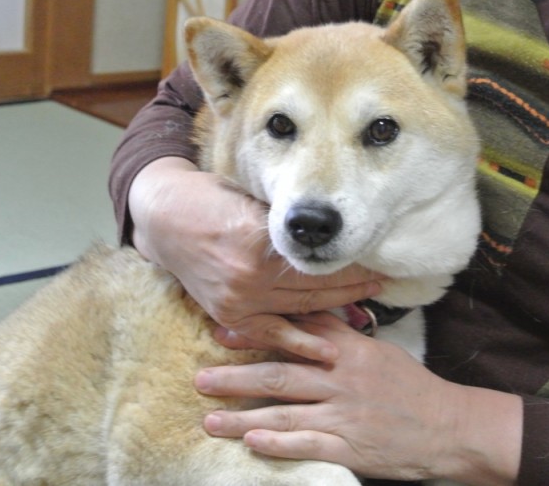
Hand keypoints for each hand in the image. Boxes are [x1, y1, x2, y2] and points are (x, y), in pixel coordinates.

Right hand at [128, 157, 383, 360]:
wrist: (165, 220)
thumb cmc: (210, 199)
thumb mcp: (252, 200)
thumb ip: (286, 223)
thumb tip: (332, 234)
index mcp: (259, 240)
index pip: (318, 258)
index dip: (352, 260)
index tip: (377, 260)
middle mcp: (250, 275)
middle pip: (316, 284)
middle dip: (354, 282)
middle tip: (383, 280)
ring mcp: (238, 299)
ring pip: (301, 307)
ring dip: (338, 306)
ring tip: (368, 301)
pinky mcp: (227, 314)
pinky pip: (271, 332)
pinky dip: (300, 342)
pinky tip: (330, 348)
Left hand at [196, 313, 522, 484]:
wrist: (448, 426)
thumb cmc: (411, 387)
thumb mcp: (378, 351)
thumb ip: (341, 336)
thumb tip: (306, 318)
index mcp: (349, 351)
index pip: (296, 336)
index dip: (258, 333)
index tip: (224, 330)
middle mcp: (342, 379)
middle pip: (281, 374)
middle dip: (237, 376)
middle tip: (201, 377)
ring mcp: (345, 415)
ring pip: (285, 412)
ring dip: (244, 416)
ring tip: (209, 418)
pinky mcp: (351, 447)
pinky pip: (308, 445)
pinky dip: (278, 443)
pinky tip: (251, 442)